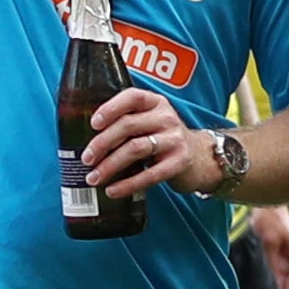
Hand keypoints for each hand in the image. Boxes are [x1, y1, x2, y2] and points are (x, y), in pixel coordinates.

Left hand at [83, 88, 203, 196]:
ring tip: (94, 178)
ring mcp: (175, 140)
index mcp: (155, 103)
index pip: (132, 97)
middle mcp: (166, 117)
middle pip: (128, 126)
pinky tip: (113, 191)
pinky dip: (128, 184)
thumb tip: (88, 141)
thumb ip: (127, 123)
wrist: (201, 157)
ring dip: (110, 165)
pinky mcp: (179, 162)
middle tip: (86, 159)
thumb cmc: (165, 139)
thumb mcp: (150, 122)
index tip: (93, 123)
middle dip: (102, 143)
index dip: (110, 108)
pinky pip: (150, 175)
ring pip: (135, 149)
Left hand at [255, 204, 288, 288]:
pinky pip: (274, 270)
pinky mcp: (276, 251)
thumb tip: (272, 287)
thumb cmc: (270, 217)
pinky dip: (267, 276)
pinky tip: (255, 279)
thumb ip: (271, 266)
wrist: (264, 197)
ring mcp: (286, 255)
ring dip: (273, 286)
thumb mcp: (269, 243)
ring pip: (282, 279)